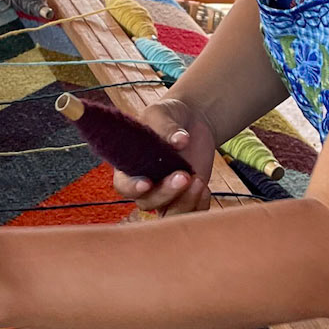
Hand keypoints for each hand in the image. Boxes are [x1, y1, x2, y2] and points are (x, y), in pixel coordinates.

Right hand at [111, 96, 215, 215]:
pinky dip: (199, 207)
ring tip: (198, 182)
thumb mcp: (163, 112)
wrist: (192, 122)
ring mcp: (166, 195)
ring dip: (184, 204)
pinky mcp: (186, 199)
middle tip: (184, 175)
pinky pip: (191, 215)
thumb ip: (166, 126)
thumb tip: (180, 140)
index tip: (147, 182)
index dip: (133, 188)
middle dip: (166, 193)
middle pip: (148, 203)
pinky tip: (204, 188)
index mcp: (129, 166)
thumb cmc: (169, 115)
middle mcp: (145, 186)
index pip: (124, 185)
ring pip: (169, 216)